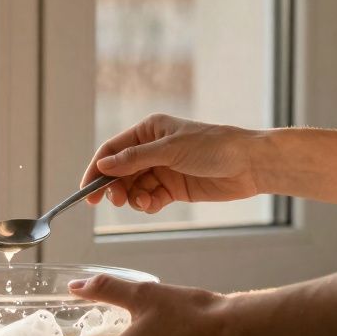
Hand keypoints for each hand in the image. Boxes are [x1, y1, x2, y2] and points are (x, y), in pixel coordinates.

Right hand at [83, 114, 262, 213]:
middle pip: (120, 172)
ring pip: (134, 188)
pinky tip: (154, 204)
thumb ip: (135, 159)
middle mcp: (152, 149)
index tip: (86, 190)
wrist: (250, 164)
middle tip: (115, 201)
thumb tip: (103, 166)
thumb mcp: (170, 150)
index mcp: (148, 130)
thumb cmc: (213, 146)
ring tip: (145, 203)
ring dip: (133, 198)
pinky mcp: (174, 188)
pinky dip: (148, 204)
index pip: (112, 150)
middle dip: (115, 187)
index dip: (97, 169)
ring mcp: (162, 169)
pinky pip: (150, 198)